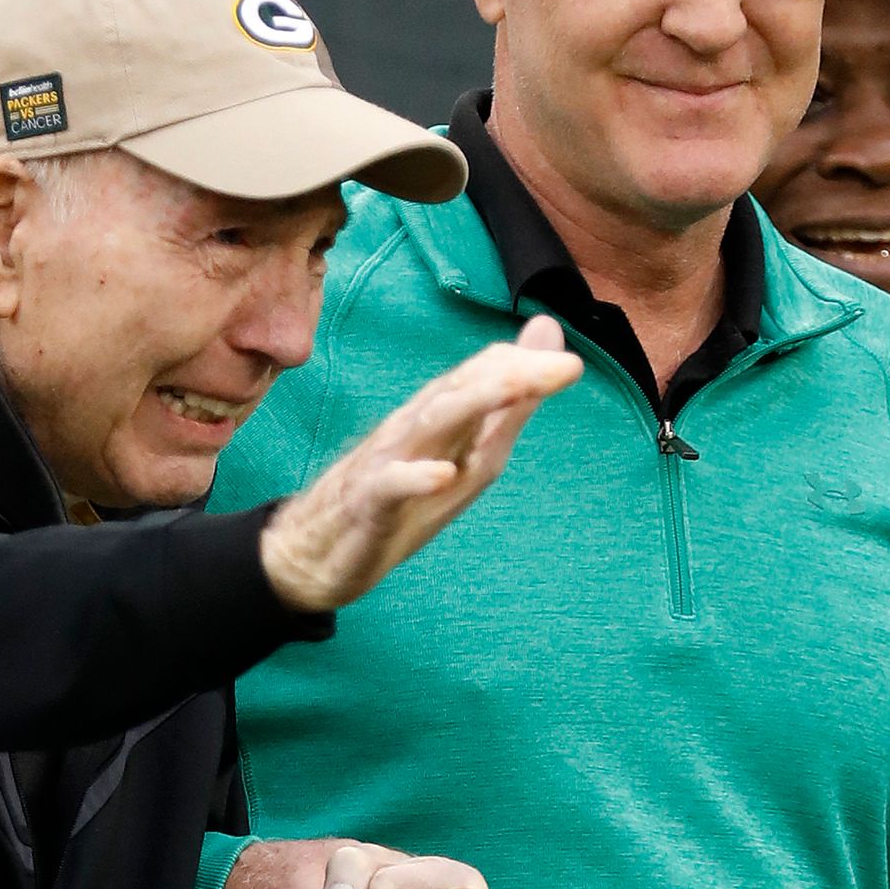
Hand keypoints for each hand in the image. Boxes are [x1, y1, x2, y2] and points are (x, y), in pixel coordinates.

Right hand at [259, 316, 579, 612]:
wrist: (319, 549)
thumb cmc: (401, 497)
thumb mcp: (469, 457)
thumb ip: (511, 406)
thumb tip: (549, 339)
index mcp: (440, 415)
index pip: (482, 372)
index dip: (526, 365)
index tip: (570, 365)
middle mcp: (414, 426)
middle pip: (462, 389)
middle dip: (513, 375)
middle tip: (565, 367)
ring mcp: (387, 461)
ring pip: (429, 423)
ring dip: (474, 403)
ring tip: (517, 389)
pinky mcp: (366, 503)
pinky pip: (388, 485)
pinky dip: (414, 478)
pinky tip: (442, 474)